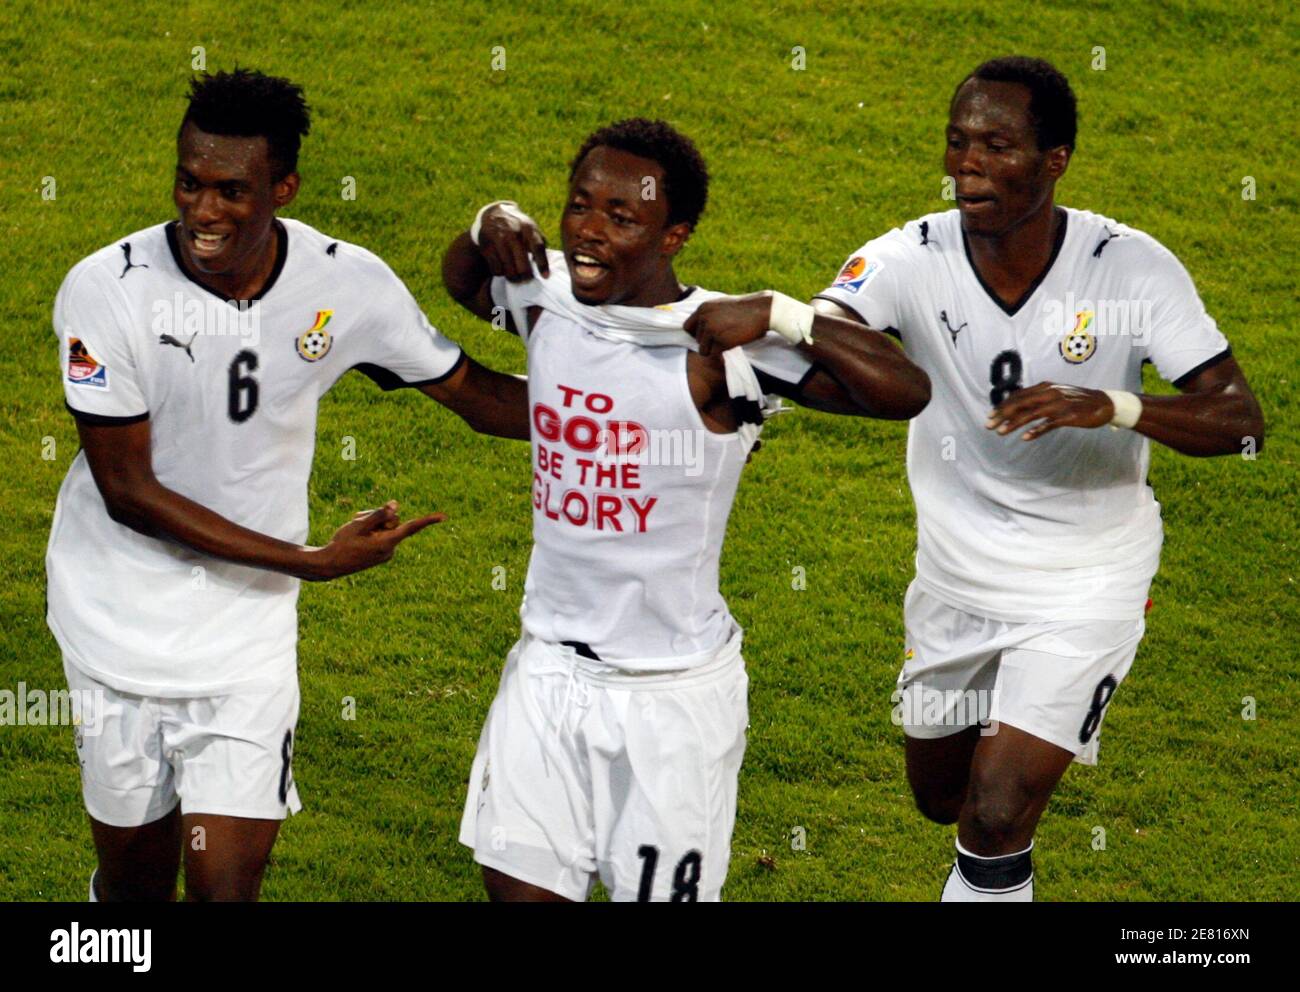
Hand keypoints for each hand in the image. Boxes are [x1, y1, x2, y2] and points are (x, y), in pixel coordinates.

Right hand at [304, 501, 444, 579]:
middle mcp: (391, 549)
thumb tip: (396, 505)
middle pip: (394, 522)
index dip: (427, 520)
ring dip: (372, 523)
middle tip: (358, 520)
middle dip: (379, 516)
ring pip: (387, 527)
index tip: (444, 517)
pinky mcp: (381, 553)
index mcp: (387, 543)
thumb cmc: (343, 544)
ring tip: (355, 531)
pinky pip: (382, 535)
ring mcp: (386, 553)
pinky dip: (371, 531)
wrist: (330, 565)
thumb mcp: (358, 524)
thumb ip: (379, 514)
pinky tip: (358, 536)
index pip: (411, 528)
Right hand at [477, 204, 548, 281]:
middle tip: (526, 279)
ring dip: (514, 278)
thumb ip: (540, 244)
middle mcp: (514, 234)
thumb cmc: (519, 227)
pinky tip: (503, 268)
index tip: (545, 277)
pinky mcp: (487, 248)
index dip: (543, 264)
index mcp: (528, 229)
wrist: (494, 214)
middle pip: (523, 266)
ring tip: (515, 276)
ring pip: (509, 271)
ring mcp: (499, 241)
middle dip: (526, 277)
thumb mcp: (532, 229)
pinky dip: (501, 273)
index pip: (538, 248)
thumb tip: (545, 264)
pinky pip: (496, 270)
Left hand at [683, 292, 775, 356]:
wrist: (763, 310)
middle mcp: (704, 319)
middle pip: (696, 340)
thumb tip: (700, 326)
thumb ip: (709, 314)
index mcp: (702, 308)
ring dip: (714, 349)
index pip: (687, 327)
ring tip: (728, 341)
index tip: (707, 336)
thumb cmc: (745, 308)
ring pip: (703, 350)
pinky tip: (731, 347)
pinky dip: (721, 355)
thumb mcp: (721, 304)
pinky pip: (714, 355)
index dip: (696, 333)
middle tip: (723, 337)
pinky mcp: (722, 341)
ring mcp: (712, 330)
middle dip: (708, 342)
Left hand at [986, 382, 1114, 440]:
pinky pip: (1049, 424)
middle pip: (1020, 403)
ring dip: (1014, 423)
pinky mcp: (1069, 416)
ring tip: (1001, 432)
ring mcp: (1059, 404)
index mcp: (1045, 387)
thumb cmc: (1077, 400)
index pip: (1018, 396)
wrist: (1104, 403)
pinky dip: (1037, 430)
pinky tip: (1025, 437)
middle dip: (1002, 414)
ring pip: (1031, 414)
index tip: (990, 416)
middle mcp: (1050, 393)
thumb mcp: (1056, 394)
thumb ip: (1038, 398)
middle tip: (989, 425)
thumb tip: (1019, 405)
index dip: (1002, 405)